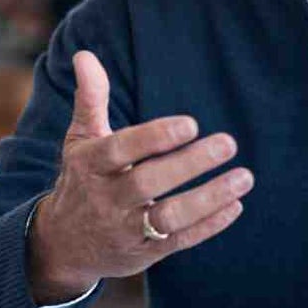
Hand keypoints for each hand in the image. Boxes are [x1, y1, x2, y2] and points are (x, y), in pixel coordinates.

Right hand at [29, 51, 253, 304]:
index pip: (120, 149)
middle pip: (148, 183)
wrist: (63, 245)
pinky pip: (180, 241)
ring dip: (209, 199)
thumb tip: (85, 55)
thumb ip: (91, 99)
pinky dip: (209, 225)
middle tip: (229, 142)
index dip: (154, 137)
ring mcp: (126, 229)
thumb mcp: (80, 140)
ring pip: (168, 218)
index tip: (190, 124)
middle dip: (189, 164)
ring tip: (245, 177)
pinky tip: (235, 205)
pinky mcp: (145, 253)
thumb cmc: (81, 180)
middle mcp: (107, 199)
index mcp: (90, 165)